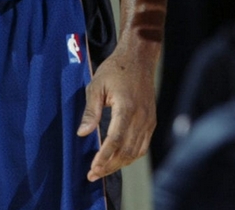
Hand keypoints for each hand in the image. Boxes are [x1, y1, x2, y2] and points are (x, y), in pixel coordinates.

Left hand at [77, 44, 157, 181]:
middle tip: (93, 175)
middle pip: (126, 151)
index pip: (116, 140)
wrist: (139, 58)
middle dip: (109, 166)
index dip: (104, 157)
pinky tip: (119, 160)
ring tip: (103, 170)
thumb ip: (91, 111)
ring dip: (119, 164)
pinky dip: (131, 156)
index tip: (93, 169)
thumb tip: (82, 133)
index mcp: (127, 108)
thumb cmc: (115, 70)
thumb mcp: (97, 86)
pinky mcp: (151, 121)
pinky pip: (143, 145)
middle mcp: (141, 117)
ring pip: (136, 151)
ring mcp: (148, 120)